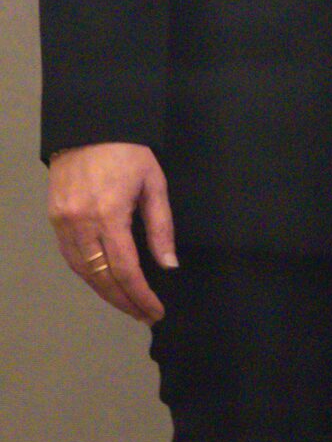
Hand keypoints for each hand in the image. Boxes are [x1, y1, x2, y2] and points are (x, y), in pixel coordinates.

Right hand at [48, 142, 175, 322]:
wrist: (89, 126)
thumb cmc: (130, 152)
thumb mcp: (155, 184)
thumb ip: (161, 227)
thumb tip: (168, 265)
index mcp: (109, 214)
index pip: (125, 268)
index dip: (139, 294)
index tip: (154, 311)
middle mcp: (80, 223)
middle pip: (100, 276)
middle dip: (123, 300)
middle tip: (143, 315)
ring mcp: (62, 222)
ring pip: (81, 270)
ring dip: (104, 291)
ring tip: (127, 304)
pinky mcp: (53, 218)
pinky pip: (69, 256)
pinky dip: (87, 274)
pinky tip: (104, 281)